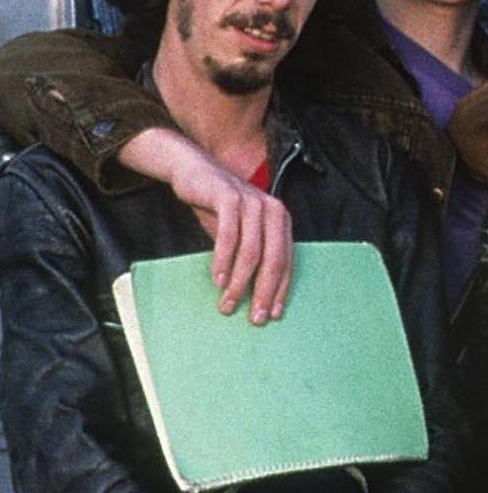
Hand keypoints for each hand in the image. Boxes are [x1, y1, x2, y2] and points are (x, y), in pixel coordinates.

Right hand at [124, 127, 295, 322]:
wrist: (196, 174)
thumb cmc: (220, 209)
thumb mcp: (241, 233)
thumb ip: (251, 255)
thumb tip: (256, 294)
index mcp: (281, 221)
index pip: (287, 261)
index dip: (281, 290)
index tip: (274, 314)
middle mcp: (273, 211)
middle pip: (274, 259)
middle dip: (265, 292)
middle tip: (255, 318)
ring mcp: (253, 203)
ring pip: (252, 252)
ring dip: (239, 283)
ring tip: (228, 304)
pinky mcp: (230, 199)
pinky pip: (229, 236)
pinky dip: (223, 261)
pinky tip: (217, 280)